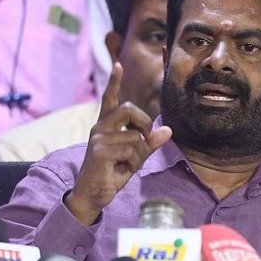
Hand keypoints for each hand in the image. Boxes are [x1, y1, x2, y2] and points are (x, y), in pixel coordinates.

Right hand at [66, 62, 172, 225]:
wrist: (93, 195)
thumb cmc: (112, 173)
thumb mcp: (135, 156)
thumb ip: (149, 142)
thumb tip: (168, 130)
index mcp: (106, 125)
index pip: (110, 99)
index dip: (114, 82)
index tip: (118, 65)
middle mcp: (100, 127)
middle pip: (129, 109)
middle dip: (145, 124)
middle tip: (145, 140)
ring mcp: (98, 138)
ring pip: (135, 136)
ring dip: (139, 155)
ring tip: (126, 166)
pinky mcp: (100, 150)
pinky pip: (130, 149)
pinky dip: (133, 163)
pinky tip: (120, 171)